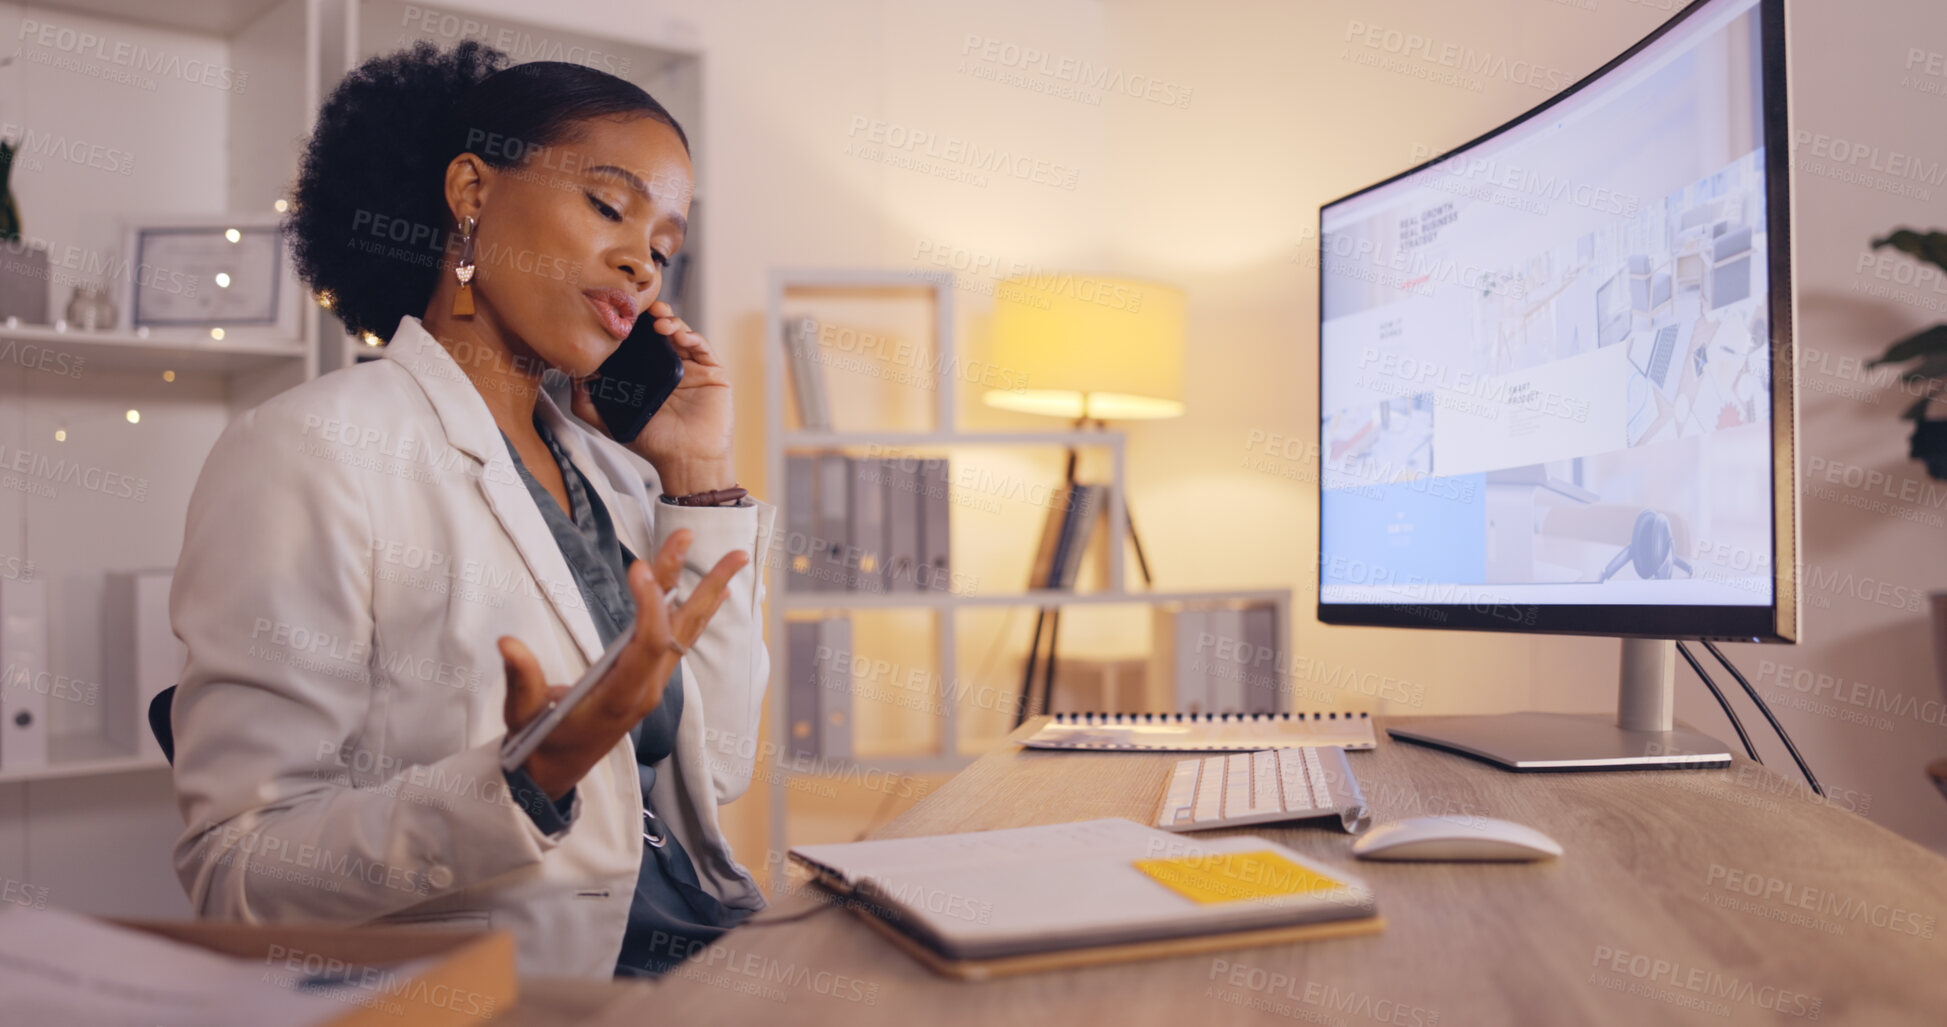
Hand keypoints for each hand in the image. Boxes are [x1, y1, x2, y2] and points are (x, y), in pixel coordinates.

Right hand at [497, 528, 749, 800]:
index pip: (648, 645)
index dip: (649, 606)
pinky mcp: (649, 679)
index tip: (640, 567)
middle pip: (681, 631)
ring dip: (710, 593)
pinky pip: (680, 640)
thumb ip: (521, 679)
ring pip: (686, 632)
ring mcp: (652, 683)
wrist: (554, 773)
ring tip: (737, 558)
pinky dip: (697, 612)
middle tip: (732, 553)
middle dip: (704, 588)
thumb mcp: (523, 715)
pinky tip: (713, 593)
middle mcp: (646, 688)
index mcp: (619, 696)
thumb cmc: (539, 742)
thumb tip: (507, 643)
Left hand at [571, 300, 734, 493]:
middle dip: (652, 316)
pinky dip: (691, 336)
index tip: (620, 314)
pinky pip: (703, 347)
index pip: (641, 342)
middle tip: (641, 307)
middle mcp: (672, 368)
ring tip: (658, 320)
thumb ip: (587, 403)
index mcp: (650, 375)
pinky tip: (678, 334)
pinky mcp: (713, 373)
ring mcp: (694, 368)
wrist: (686, 461)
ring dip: (671, 321)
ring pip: (683, 333)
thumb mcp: (611, 422)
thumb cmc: (654, 444)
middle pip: (662, 332)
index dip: (633, 327)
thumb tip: (572, 377)